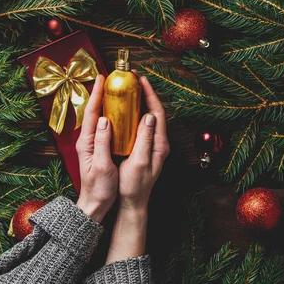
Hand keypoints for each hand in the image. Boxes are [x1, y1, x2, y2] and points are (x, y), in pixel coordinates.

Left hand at [75, 75, 117, 222]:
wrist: (95, 206)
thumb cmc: (99, 189)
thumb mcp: (101, 166)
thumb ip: (102, 143)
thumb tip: (104, 120)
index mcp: (86, 143)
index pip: (91, 112)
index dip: (97, 94)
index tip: (103, 78)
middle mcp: (88, 140)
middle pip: (95, 110)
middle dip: (103, 93)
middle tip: (113, 78)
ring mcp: (93, 143)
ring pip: (100, 117)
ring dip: (108, 102)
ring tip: (118, 89)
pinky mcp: (99, 148)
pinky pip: (106, 126)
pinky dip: (113, 114)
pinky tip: (122, 111)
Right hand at [105, 76, 168, 263]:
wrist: (132, 203)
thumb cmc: (134, 186)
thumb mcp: (140, 162)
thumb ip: (145, 139)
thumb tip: (148, 116)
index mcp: (159, 144)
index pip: (158, 113)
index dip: (150, 95)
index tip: (141, 81)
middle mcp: (158, 142)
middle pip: (153, 111)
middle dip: (145, 94)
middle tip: (134, 80)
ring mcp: (151, 145)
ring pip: (147, 117)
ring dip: (139, 102)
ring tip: (129, 89)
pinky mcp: (143, 148)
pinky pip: (140, 125)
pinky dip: (133, 114)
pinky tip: (123, 110)